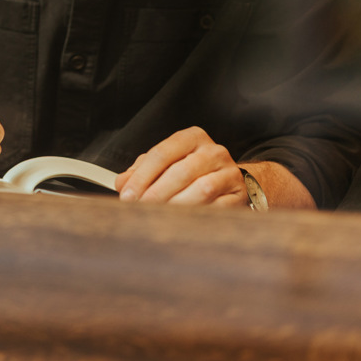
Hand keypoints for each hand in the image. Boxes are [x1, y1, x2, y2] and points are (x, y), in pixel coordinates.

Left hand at [114, 126, 246, 207]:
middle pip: (180, 171)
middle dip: (156, 193)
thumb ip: (141, 171)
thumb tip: (122, 183)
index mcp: (192, 138)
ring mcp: (229, 172)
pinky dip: (197, 216)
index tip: (127, 195)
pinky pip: (217, 207)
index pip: (161, 153)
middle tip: (140, 208)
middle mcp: (213, 151)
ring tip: (159, 216)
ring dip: (176, 205)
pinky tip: (182, 222)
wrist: (229, 181)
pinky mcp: (238, 195)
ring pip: (201, 189)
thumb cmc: (191, 171)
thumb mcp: (165, 164)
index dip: (141, 176)